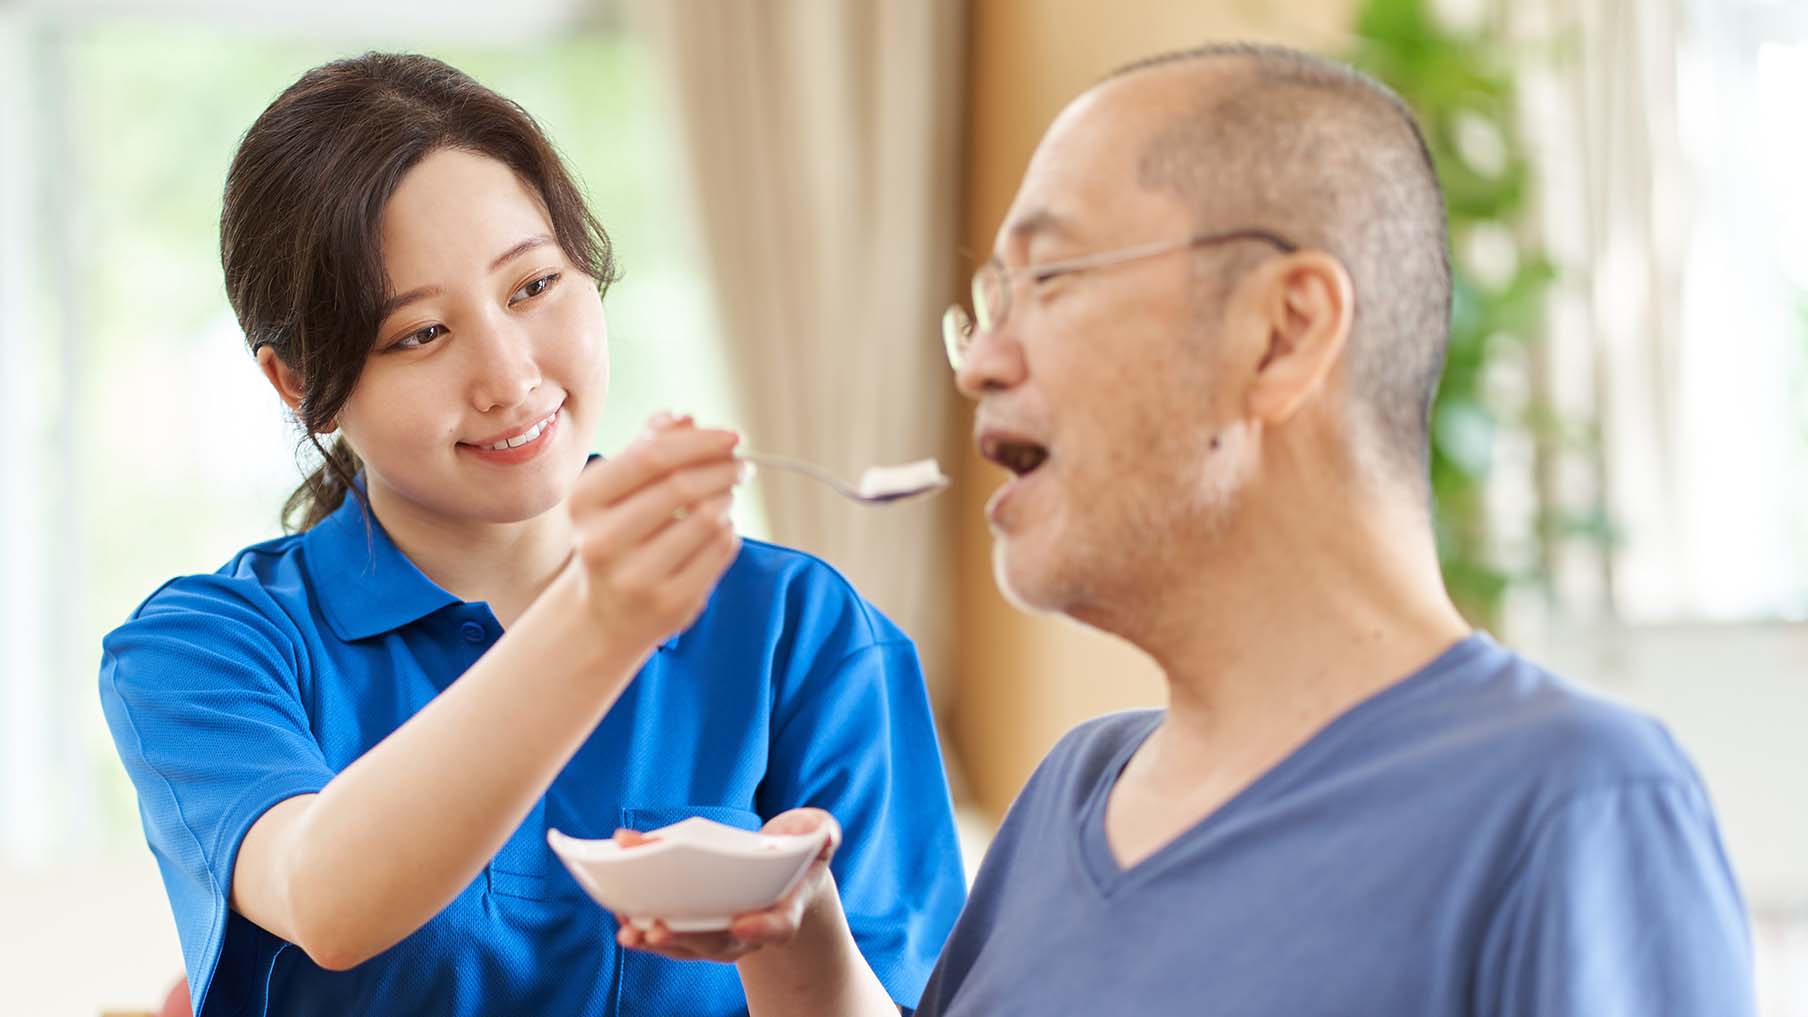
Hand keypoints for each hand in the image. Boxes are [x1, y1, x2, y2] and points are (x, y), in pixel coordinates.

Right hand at [565, 412, 743, 660]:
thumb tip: (685, 418)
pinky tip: (720, 527)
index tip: (734, 436)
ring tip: (727, 494)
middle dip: (723, 467)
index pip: (651, 456)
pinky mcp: (670, 604)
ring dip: (727, 497)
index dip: (700, 441)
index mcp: (584, 502)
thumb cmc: (617, 534)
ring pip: (707, 518)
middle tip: (743, 464)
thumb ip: (648, 447)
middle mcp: (601, 542)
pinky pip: (720, 550)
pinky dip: (730, 529)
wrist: (606, 614)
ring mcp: (635, 578)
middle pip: (682, 487)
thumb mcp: (617, 490)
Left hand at [612, 808, 842, 963]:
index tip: (743, 923)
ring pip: (687, 944)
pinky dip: (641, 921)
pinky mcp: (694, 926)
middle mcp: (751, 929)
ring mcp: (720, 933)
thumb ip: (822, 832)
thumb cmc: (797, 850)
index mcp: (785, 908)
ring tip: (627, 928)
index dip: (762, 927)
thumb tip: (826, 834)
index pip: (778, 924)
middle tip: (656, 930)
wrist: (780, 870)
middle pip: (719, 942)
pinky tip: (617, 906)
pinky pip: (667, 930)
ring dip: (654, 938)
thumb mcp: (816, 835)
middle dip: (686, 937)